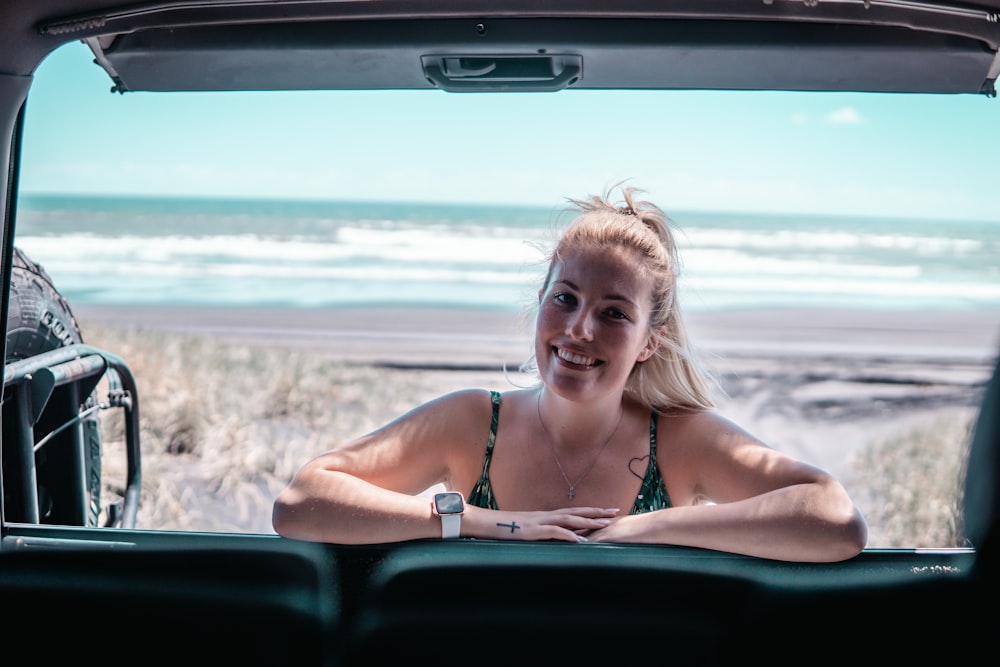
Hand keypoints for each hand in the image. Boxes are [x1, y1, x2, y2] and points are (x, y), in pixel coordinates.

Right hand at [468, 506, 619, 541]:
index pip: (572, 512)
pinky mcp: (533, 531)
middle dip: (596, 512)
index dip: (589, 512)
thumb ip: (537, 534)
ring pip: (569, 519)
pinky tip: (580, 541)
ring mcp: (540, 522)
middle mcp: (545, 515)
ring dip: (588, 521)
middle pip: (576, 512)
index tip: (605, 512)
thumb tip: (548, 541)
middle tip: (615, 511)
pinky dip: (569, 536)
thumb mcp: (523, 532)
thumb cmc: (501, 528)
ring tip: (605, 523)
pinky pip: (554, 532)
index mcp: (544, 516)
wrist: (484, 522)